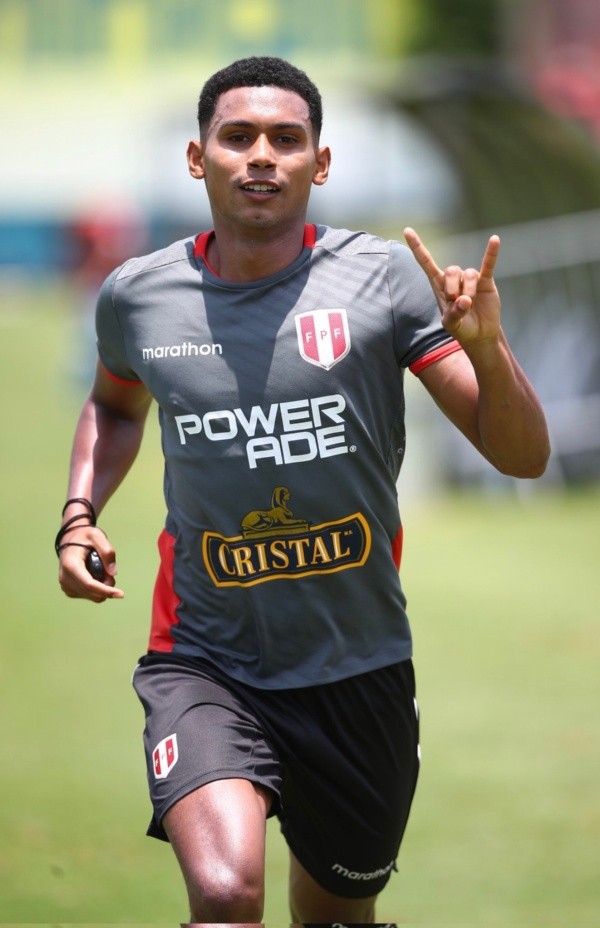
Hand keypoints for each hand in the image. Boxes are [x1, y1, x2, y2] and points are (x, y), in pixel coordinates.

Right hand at [58, 527, 123, 602]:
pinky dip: (96, 588)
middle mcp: (65, 578)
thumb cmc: (84, 536)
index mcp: (71, 565)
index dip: (106, 591)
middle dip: (107, 587)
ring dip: (102, 587)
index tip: (121, 594)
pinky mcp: (68, 589)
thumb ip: (107, 552)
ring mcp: (65, 585)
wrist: (70, 539)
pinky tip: (94, 574)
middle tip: (109, 571)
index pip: (89, 584)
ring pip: (91, 596)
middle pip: (92, 593)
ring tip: (100, 569)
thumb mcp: (97, 536)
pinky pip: (88, 595)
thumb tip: (113, 573)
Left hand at [404, 227, 501, 344]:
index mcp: (439, 286)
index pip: (426, 262)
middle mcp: (454, 278)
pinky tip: (494, 239)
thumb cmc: (461, 327)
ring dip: (468, 290)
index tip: (407, 230)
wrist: (480, 333)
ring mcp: (470, 278)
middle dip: (453, 288)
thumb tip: (464, 300)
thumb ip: (453, 315)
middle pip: (451, 270)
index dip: (417, 247)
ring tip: (470, 305)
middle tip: (457, 303)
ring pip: (468, 274)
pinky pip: (488, 263)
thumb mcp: (452, 325)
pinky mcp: (485, 281)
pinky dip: (491, 252)